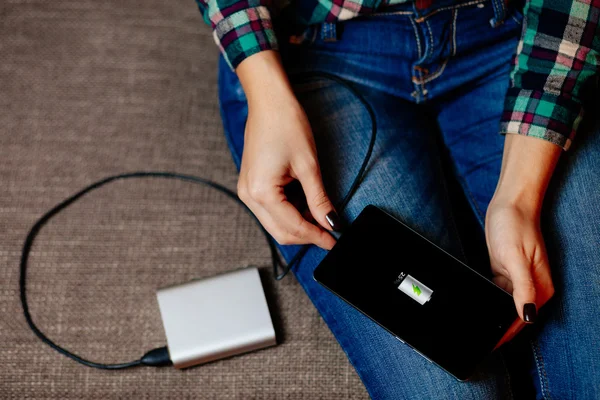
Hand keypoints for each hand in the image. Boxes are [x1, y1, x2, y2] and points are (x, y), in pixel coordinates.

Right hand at [235, 51, 338, 249]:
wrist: (269, 101)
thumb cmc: (286, 124)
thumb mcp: (309, 166)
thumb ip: (319, 200)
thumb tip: (331, 223)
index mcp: (261, 192)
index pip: (292, 227)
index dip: (316, 236)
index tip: (334, 240)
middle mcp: (249, 195)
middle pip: (281, 232)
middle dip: (307, 235)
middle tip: (331, 232)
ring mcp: (247, 191)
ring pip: (276, 223)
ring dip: (299, 224)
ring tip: (321, 214)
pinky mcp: (251, 185)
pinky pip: (271, 210)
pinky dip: (290, 212)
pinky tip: (306, 204)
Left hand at [486, 134, 560, 347]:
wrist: (509, 204)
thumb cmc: (516, 226)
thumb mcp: (516, 258)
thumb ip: (523, 289)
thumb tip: (528, 316)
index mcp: (540, 289)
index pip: (520, 320)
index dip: (505, 334)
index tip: (488, 345)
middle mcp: (531, 288)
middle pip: (512, 315)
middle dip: (496, 327)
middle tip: (474, 337)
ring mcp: (518, 280)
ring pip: (502, 305)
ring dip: (490, 312)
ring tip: (472, 324)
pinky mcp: (506, 272)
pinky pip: (497, 292)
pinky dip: (488, 298)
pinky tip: (476, 304)